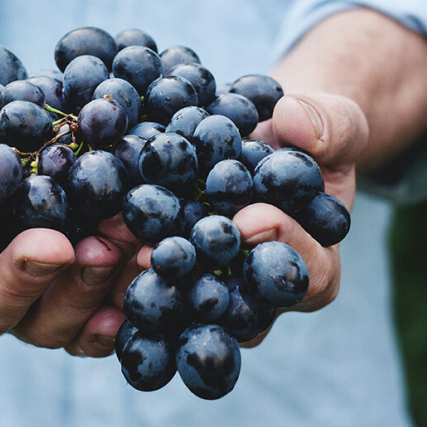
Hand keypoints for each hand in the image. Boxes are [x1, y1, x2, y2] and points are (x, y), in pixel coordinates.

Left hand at [128, 91, 368, 345]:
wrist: (265, 140)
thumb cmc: (307, 138)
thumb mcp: (334, 123)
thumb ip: (330, 125)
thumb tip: (295, 121)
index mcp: (312, 266)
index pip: (307, 275)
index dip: (283, 248)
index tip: (252, 217)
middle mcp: (259, 293)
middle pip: (236, 305)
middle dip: (200, 276)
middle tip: (163, 252)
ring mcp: (213, 287)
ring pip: (184, 300)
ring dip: (148, 277)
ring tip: (115, 244)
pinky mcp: (173, 271)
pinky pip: (150, 277)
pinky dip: (121, 259)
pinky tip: (92, 236)